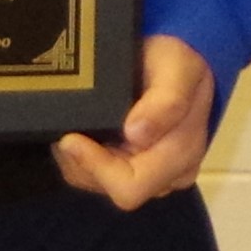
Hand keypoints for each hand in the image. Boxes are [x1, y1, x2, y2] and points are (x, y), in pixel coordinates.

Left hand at [56, 34, 218, 207]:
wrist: (177, 61)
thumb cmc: (178, 62)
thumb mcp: (179, 69)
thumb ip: (167, 101)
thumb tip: (136, 135)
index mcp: (182, 155)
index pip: (132, 187)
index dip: (98, 169)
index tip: (73, 139)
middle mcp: (169, 174)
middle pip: (111, 188)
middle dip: (83, 162)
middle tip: (69, 130)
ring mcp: (151, 176)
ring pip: (98, 185)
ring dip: (79, 160)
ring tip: (77, 127)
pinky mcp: (134, 172)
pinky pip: (95, 177)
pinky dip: (81, 158)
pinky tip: (85, 134)